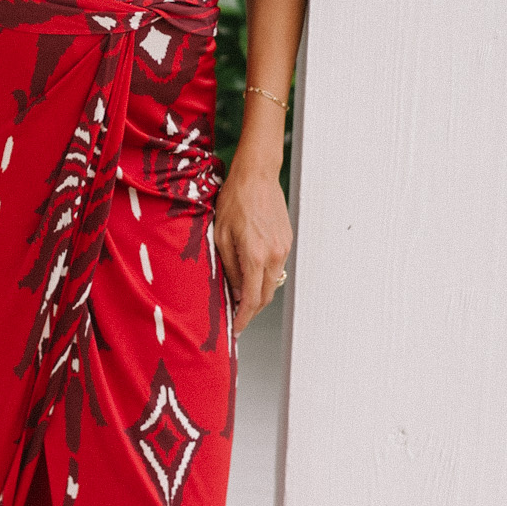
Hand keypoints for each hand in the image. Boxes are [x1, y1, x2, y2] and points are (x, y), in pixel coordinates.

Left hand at [213, 152, 291, 335]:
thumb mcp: (220, 235)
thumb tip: (233, 291)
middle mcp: (274, 255)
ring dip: (257, 294)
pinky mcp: (286, 241)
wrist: (257, 175)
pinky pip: (276, 268)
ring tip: (240, 299)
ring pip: (272, 283)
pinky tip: (251, 277)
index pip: (250, 299)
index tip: (236, 330)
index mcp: (255, 255)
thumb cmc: (235, 200)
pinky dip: (264, 278)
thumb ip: (229, 267)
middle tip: (236, 319)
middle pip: (265, 296)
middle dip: (251, 311)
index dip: (243, 318)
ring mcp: (283, 249)